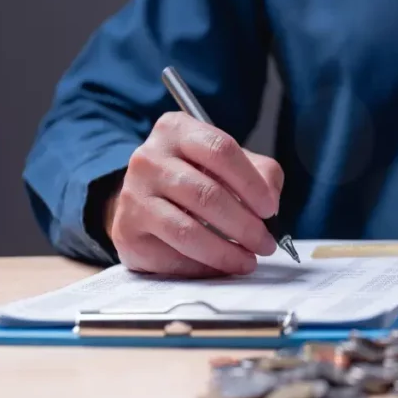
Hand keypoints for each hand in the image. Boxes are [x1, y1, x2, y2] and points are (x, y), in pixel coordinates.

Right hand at [104, 112, 283, 276]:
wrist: (147, 198)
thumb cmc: (197, 177)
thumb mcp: (231, 164)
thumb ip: (261, 175)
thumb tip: (270, 204)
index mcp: (176, 130)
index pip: (221, 150)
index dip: (251, 183)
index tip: (270, 209)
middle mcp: (149, 158)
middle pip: (206, 194)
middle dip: (245, 225)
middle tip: (265, 244)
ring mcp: (133, 195)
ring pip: (187, 231)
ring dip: (225, 252)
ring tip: (247, 261)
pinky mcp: (127, 231)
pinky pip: (171, 256)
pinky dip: (203, 267)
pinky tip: (220, 267)